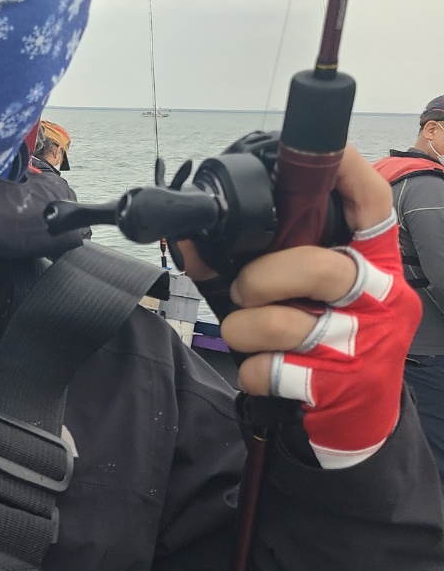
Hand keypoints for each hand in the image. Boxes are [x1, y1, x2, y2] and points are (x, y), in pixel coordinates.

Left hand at [194, 147, 419, 466]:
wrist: (355, 419)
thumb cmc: (318, 340)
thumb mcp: (299, 293)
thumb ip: (258, 260)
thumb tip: (190, 242)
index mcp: (375, 262)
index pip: (371, 204)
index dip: (348, 172)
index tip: (326, 151)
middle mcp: (380, 297)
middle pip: (317, 267)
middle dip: (262, 278)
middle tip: (247, 289)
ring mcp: (363, 343)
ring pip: (281, 322)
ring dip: (245, 328)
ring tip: (252, 333)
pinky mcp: (341, 386)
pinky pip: (270, 369)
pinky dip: (252, 371)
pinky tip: (267, 370)